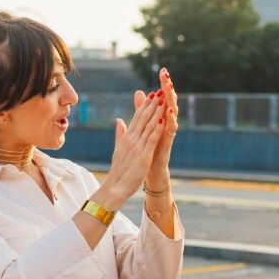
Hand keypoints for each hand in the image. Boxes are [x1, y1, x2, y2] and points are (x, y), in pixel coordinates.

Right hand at [94, 89, 165, 208]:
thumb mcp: (119, 149)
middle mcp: (131, 139)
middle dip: (152, 104)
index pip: (136, 118)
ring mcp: (137, 147)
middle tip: (160, 91)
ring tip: (163, 100)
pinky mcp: (143, 156)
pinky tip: (163, 119)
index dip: (144, 106)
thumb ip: (120, 134)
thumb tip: (119, 120)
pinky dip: (157, 129)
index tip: (151, 94)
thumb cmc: (119, 170)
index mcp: (126, 138)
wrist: (115, 187)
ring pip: (148, 126)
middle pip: (142, 118)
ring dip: (156, 112)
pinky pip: (151, 139)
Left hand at [145, 67, 178, 188]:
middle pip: (169, 101)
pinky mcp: (168, 141)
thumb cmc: (149, 146)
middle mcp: (166, 122)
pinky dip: (170, 120)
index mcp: (160, 117)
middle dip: (168, 88)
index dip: (163, 85)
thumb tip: (139, 92)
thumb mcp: (144, 123)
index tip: (162, 70)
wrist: (151, 168)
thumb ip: (142, 108)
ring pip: (172, 112)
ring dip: (170, 100)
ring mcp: (168, 131)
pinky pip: (171, 129)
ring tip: (169, 88)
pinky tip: (169, 111)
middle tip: (166, 75)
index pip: (162, 97)